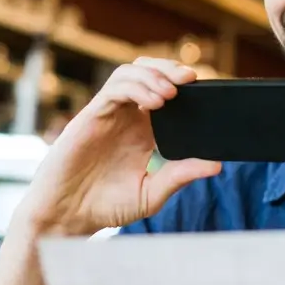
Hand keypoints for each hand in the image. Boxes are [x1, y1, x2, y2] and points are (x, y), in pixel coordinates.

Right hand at [14, 57, 220, 235]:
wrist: (68, 216)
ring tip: (172, 92)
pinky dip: (137, 87)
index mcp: (142, 131)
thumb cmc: (106, 206)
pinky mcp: (91, 115)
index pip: (163, 92)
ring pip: (129, 73)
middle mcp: (126, 117)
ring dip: (154, 75)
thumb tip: (217, 164)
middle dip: (170, 69)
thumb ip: (180, 176)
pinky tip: (155, 102)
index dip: (182, 85)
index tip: (205, 89)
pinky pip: (114, 89)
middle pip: (147, 73)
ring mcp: (108, 114)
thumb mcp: (152, 193)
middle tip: (192, 78)